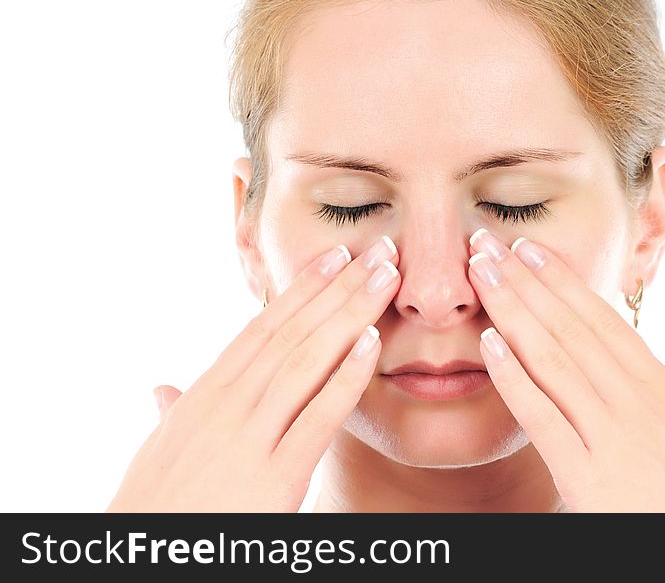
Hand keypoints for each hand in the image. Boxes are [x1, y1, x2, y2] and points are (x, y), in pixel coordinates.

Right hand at [107, 236, 400, 511]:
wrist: (141, 562)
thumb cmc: (154, 510)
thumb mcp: (161, 453)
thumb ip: (173, 415)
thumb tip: (164, 388)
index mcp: (205, 395)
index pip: (262, 329)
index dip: (303, 289)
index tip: (335, 256)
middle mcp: (226, 405)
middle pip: (292, 333)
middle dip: (339, 288)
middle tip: (379, 249)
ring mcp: (248, 438)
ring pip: (306, 361)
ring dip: (351, 314)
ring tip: (386, 278)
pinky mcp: (273, 478)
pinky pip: (316, 419)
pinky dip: (346, 377)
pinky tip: (373, 344)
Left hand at [467, 228, 664, 511]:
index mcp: (662, 387)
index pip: (602, 321)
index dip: (562, 282)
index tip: (530, 249)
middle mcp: (635, 399)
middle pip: (569, 326)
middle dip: (524, 281)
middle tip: (486, 242)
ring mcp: (612, 433)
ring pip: (552, 357)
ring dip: (511, 310)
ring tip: (480, 274)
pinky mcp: (588, 475)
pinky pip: (543, 417)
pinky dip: (513, 378)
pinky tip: (487, 345)